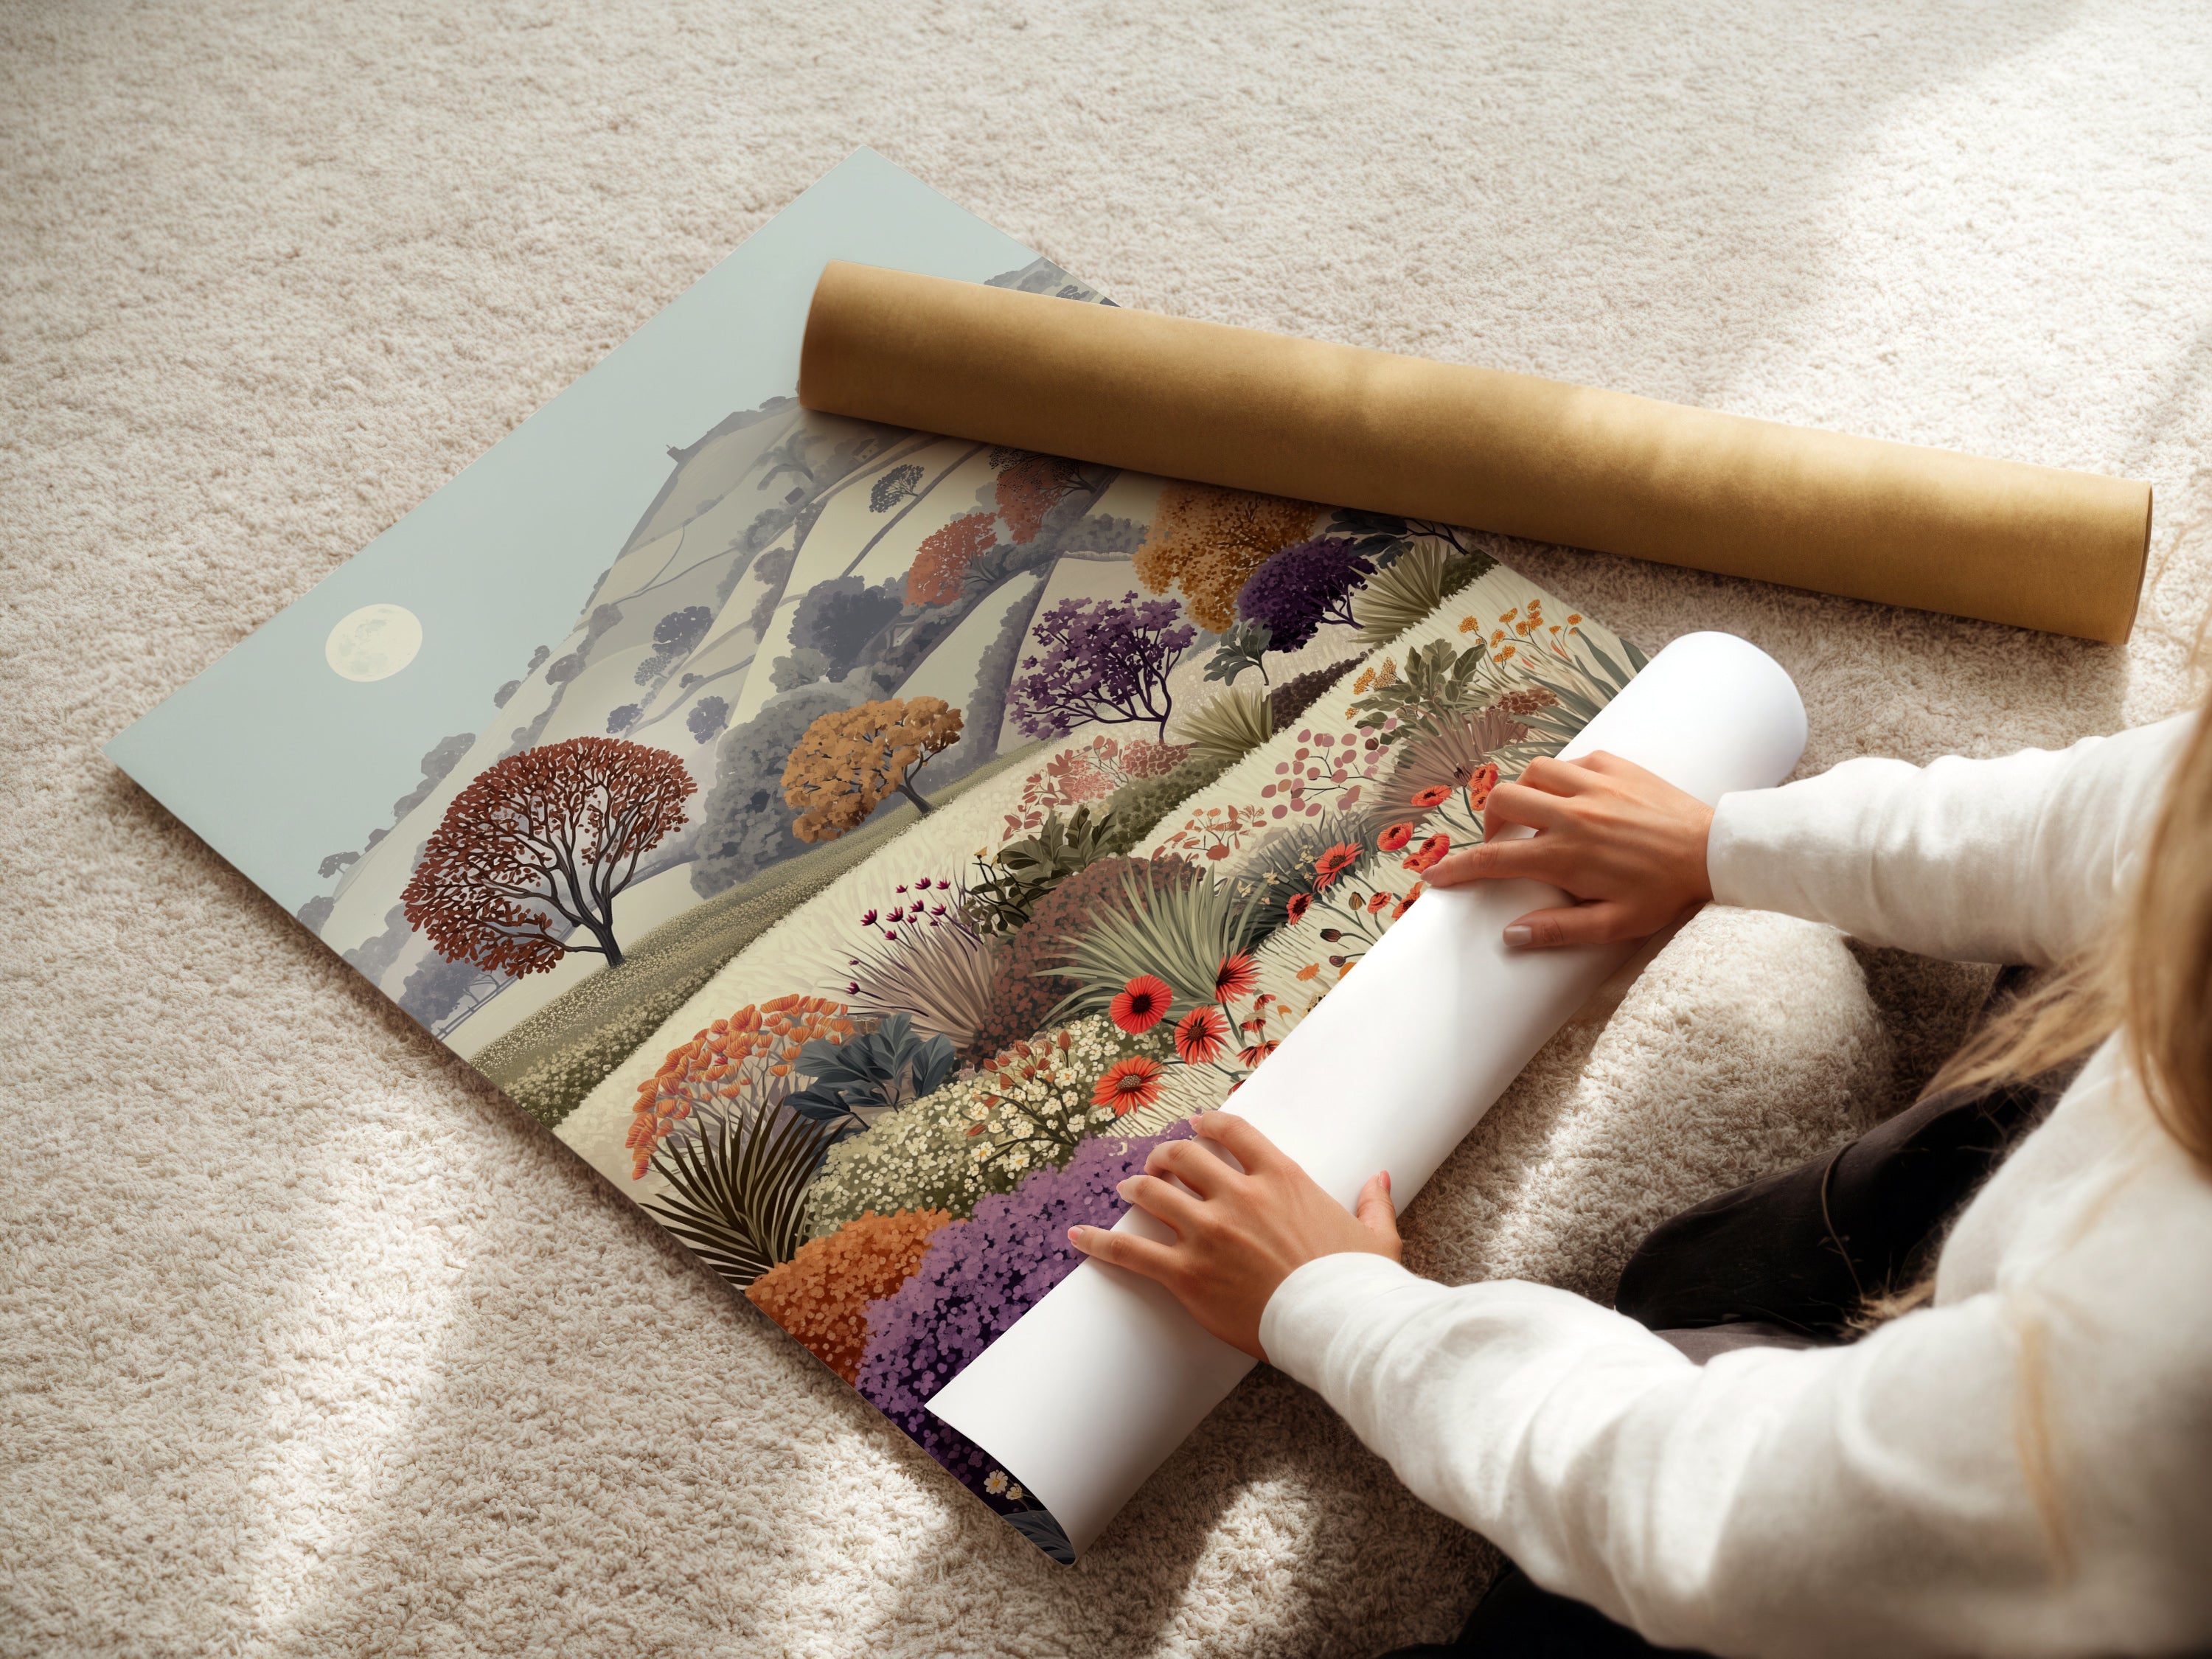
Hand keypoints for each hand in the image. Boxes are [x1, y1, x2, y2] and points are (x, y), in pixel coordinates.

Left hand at [1067, 1112, 1399, 1360]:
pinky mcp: (1187, 1274)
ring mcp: (1208, 1233)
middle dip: (1165, 1155)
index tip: (1196, 1126)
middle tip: (1157, 1163)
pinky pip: (1131, 1251)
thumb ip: (1373, 1201)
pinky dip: (1100, 1242)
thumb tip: (1380, 1178)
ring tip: (1126, 1189)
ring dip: (1136, 1187)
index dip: (1208, 1125)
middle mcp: (1239, 1196)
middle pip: (1184, 1156)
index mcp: (1281, 1178)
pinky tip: (1078, 1236)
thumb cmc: (1358, 1284)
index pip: (1232, 1132)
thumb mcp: (1375, 1236)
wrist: (1339, 1325)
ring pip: (1153, 1193)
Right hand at [1427, 751, 1713, 947]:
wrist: (1715, 851)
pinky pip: (1571, 761)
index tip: (1435, 876)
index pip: (1493, 859)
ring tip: (1534, 815)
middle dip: (1489, 822)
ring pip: (1532, 772)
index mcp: (1566, 855)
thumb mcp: (1614, 925)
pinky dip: (1561, 777)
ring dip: (1523, 793)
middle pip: (1502, 801)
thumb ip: (1559, 930)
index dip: (1456, 868)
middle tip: (1501, 843)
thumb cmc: (1666, 893)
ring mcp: (1593, 784)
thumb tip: (1511, 935)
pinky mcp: (1615, 765)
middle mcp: (1572, 814)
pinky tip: (1573, 797)